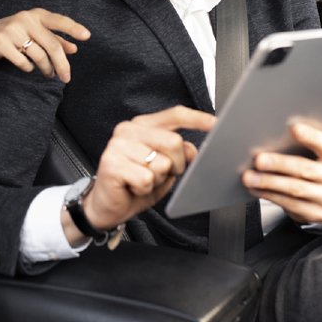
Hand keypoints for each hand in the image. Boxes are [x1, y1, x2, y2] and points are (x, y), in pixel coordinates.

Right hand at [0, 8, 89, 82]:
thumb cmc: (13, 35)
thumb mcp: (34, 33)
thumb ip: (54, 40)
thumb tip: (74, 49)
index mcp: (36, 15)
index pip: (59, 21)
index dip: (73, 28)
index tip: (87, 36)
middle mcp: (25, 19)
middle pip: (51, 45)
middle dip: (61, 64)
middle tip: (66, 77)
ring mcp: (12, 30)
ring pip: (39, 55)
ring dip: (46, 68)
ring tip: (47, 73)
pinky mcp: (1, 42)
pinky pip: (23, 62)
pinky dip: (28, 68)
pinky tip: (28, 67)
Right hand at [63, 106, 215, 244]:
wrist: (107, 206)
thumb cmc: (135, 184)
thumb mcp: (165, 168)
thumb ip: (179, 154)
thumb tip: (191, 149)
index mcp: (142, 125)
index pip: (175, 114)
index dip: (197, 119)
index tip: (215, 124)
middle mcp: (128, 130)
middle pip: (173, 142)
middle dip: (176, 165)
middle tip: (161, 174)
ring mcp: (118, 145)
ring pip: (161, 164)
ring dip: (157, 180)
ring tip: (141, 181)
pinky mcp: (112, 164)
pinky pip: (146, 179)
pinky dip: (144, 189)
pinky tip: (132, 188)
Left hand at [241, 120, 321, 223]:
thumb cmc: (319, 161)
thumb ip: (317, 129)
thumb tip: (320, 107)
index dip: (311, 137)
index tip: (293, 128)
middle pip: (307, 170)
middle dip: (280, 165)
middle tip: (258, 160)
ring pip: (296, 190)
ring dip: (269, 183)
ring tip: (249, 177)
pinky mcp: (320, 214)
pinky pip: (292, 206)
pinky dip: (271, 196)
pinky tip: (257, 189)